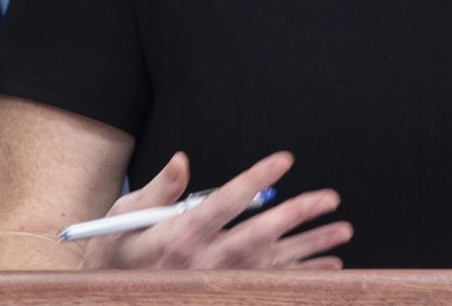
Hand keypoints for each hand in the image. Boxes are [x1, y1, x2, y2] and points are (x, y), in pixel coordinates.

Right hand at [78, 151, 351, 269]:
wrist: (109, 295)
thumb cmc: (117, 250)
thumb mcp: (125, 215)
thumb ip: (159, 189)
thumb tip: (182, 160)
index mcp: (178, 236)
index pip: (225, 202)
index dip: (257, 179)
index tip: (284, 159)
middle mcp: (202, 262)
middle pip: (259, 235)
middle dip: (298, 215)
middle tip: (330, 198)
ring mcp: (216, 283)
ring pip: (273, 264)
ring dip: (311, 248)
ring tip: (342, 232)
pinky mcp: (225, 294)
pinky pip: (272, 286)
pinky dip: (302, 277)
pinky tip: (327, 268)